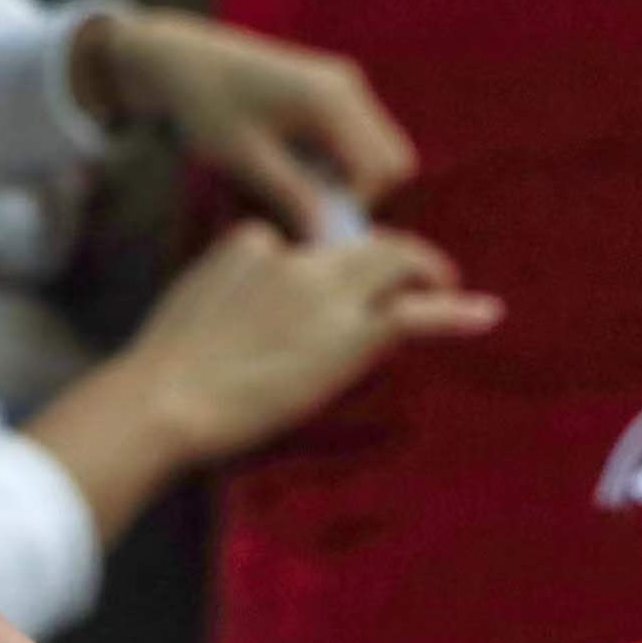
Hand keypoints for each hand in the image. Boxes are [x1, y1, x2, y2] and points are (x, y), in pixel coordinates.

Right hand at [24, 222, 501, 541]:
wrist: (161, 400)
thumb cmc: (158, 376)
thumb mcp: (185, 312)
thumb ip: (220, 300)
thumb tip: (232, 327)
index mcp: (246, 243)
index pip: (297, 244)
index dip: (313, 269)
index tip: (314, 298)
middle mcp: (293, 256)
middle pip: (358, 242)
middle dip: (389, 257)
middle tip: (412, 278)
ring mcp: (326, 292)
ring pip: (397, 262)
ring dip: (430, 274)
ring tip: (454, 290)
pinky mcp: (350, 333)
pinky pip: (416, 313)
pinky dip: (454, 311)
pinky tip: (483, 313)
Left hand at [74, 8, 416, 237]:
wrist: (177, 60)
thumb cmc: (204, 105)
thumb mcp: (244, 158)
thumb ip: (291, 195)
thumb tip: (326, 239)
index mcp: (332, 101)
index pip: (382, 170)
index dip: (353, 207)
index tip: (305, 222)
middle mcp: (348, 88)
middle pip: (389, 161)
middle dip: (354, 195)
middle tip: (299, 208)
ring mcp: (340, 87)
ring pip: (370, 153)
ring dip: (337, 181)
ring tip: (283, 189)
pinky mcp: (325, 93)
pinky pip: (348, 141)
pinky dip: (325, 165)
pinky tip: (282, 169)